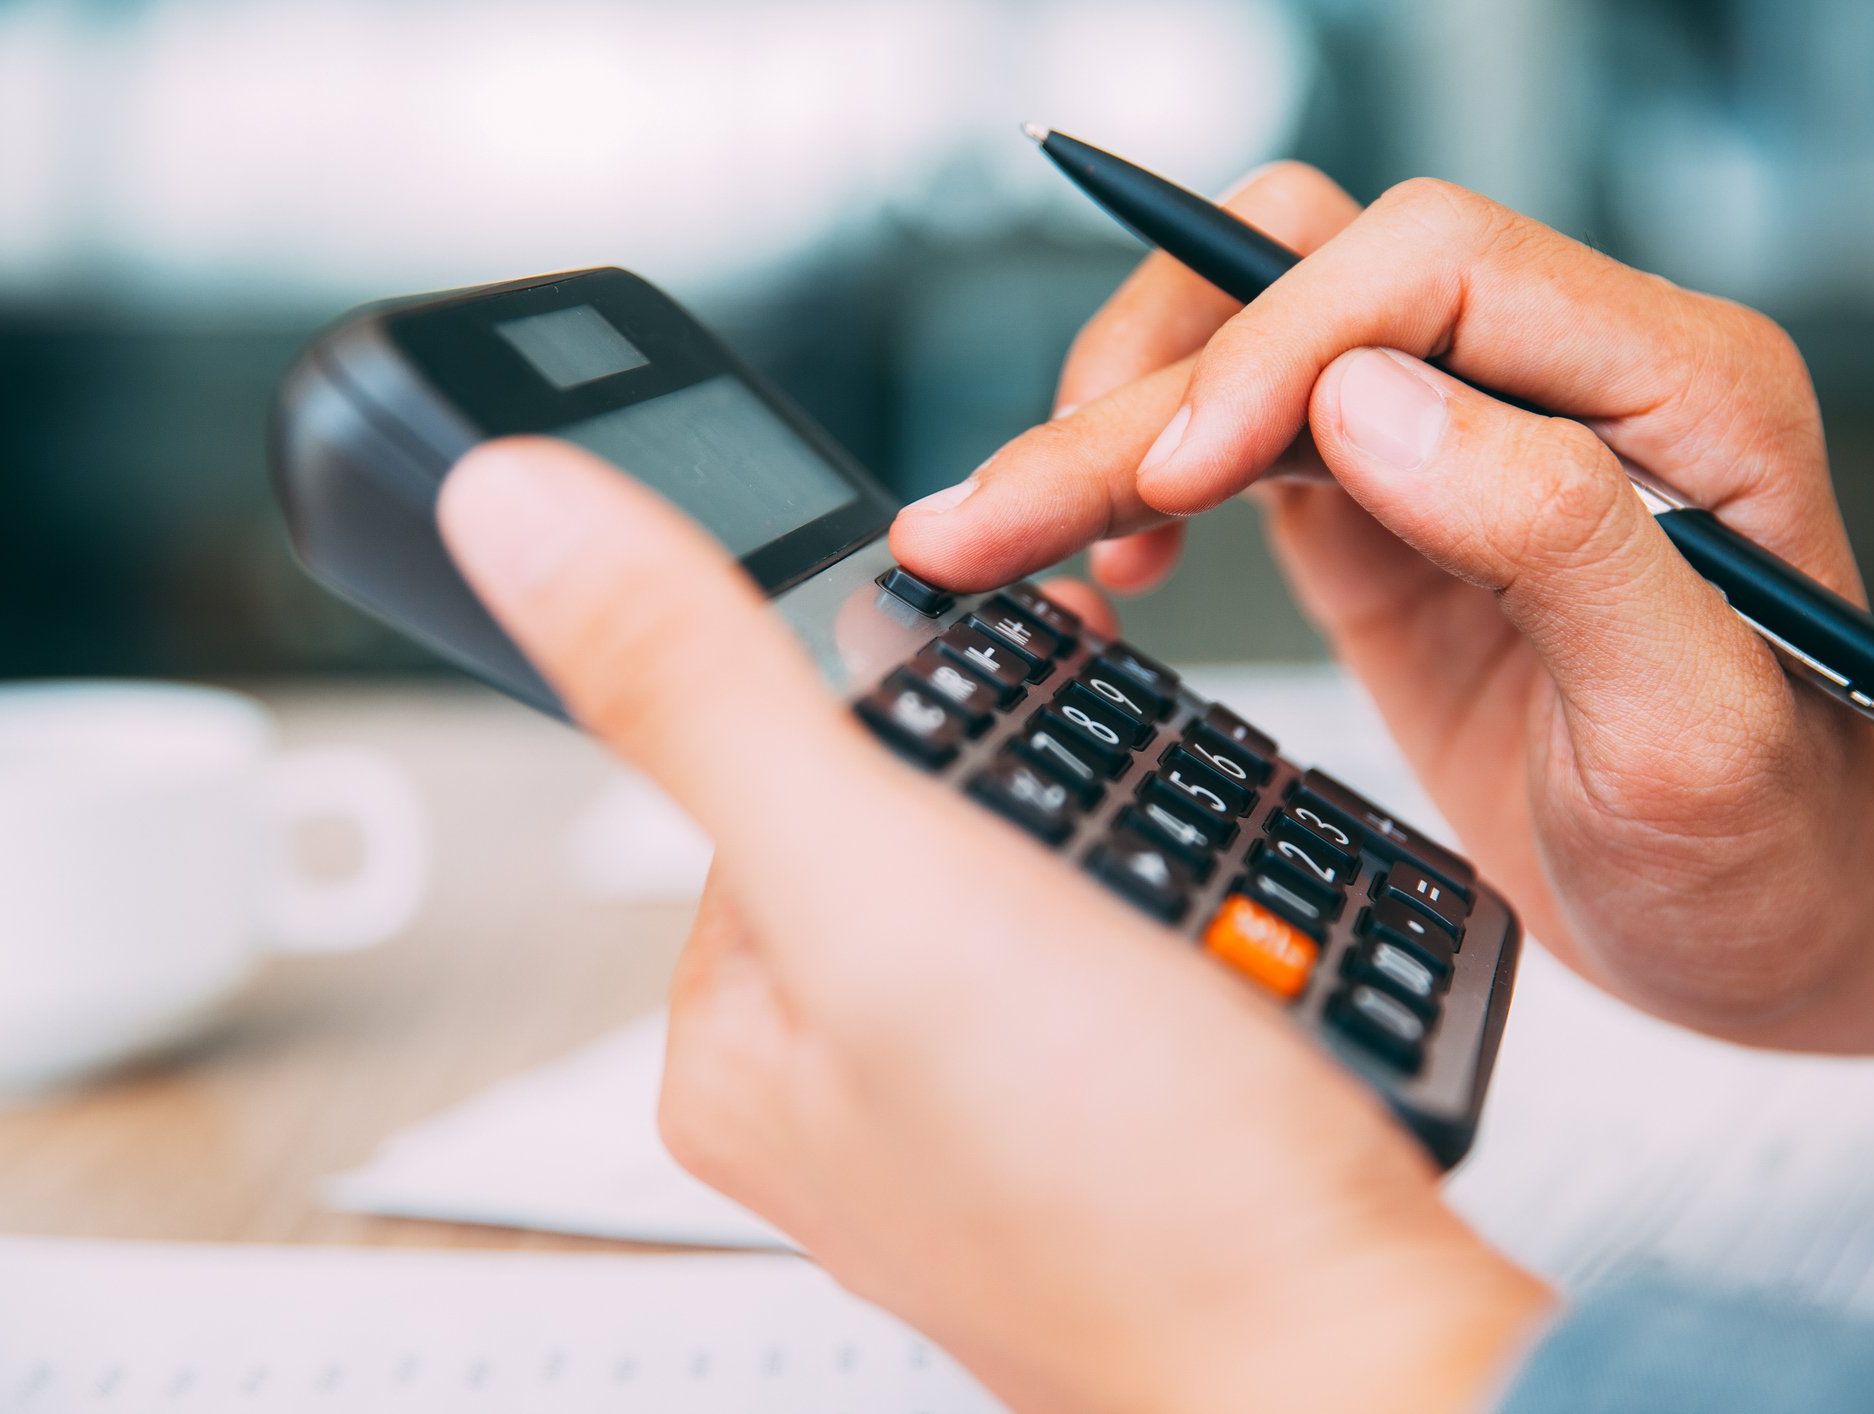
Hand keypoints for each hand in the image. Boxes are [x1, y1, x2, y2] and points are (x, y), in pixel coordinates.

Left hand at [436, 439, 1549, 1413]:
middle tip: (1119, 810)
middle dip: (1022, 773)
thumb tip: (514, 512)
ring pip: (1028, 877)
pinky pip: (1113, 953)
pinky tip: (1221, 956)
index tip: (1014, 644)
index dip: (902, 686)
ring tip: (1186, 906)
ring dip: (1113, 842)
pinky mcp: (1089, 1132)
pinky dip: (1170, 919)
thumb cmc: (1132, 1188)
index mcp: (731, 1040)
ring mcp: (967, 1120)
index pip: (767, 765)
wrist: (1359, 1370)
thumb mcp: (881, 888)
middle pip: (908, 816)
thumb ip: (703, 695)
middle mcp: (831, 1093)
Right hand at [890, 166, 1873, 1084]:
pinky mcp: (1387, 511)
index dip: (1277, 346)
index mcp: (1676, 385)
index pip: (1433, 267)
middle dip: (1139, 394)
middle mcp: (1560, 377)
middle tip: (995, 518)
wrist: (1774, 921)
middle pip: (1305, 287)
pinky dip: (1140, 485)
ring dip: (1112, 424)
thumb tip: (1363, 402)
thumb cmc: (1771, 842)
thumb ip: (1556, 534)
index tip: (1173, 480)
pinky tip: (1108, 566)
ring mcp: (1460, 438)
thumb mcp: (1692, 723)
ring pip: (1246, 343)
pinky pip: (1236, 440)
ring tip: (1007, 537)